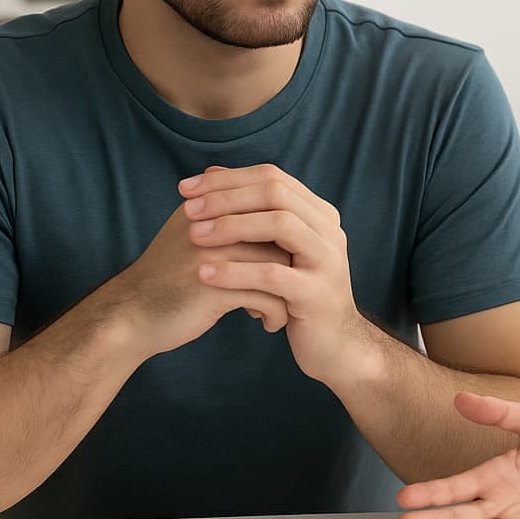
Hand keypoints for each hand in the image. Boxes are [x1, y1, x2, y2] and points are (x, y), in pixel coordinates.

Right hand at [110, 201, 292, 360]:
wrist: (130, 316)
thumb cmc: (167, 279)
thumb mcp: (191, 236)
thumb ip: (222, 216)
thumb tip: (258, 196)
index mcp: (208, 207)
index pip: (268, 210)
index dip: (285, 241)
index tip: (288, 262)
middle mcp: (213, 224)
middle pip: (279, 236)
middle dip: (292, 263)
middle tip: (293, 284)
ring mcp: (213, 254)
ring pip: (278, 266)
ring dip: (287, 290)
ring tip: (282, 306)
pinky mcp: (214, 286)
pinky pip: (267, 296)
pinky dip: (274, 313)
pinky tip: (267, 323)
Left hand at [177, 164, 369, 382]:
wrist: (334, 345)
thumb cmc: (297, 294)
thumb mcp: (277, 249)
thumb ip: (252, 214)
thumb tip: (211, 172)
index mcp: (319, 215)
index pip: (272, 177)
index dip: (227, 179)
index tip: (185, 188)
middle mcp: (328, 231)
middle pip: (276, 194)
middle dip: (226, 198)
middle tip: (187, 209)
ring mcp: (326, 261)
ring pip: (279, 225)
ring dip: (231, 226)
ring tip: (194, 236)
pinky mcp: (316, 294)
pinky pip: (272, 275)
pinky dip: (236, 271)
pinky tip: (205, 273)